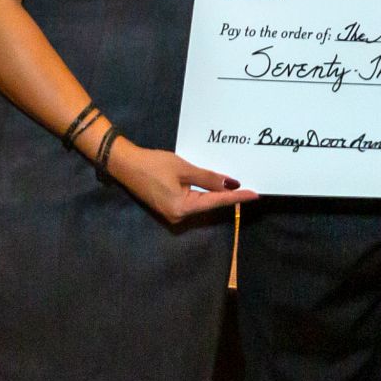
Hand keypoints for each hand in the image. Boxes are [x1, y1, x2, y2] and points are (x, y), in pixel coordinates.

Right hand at [105, 142, 257, 226]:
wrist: (126, 165)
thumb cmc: (153, 165)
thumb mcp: (183, 168)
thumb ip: (207, 178)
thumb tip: (230, 184)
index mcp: (182, 208)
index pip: (216, 202)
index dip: (237, 198)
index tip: (255, 195)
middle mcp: (179, 216)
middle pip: (210, 205)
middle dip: (228, 196)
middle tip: (249, 187)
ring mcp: (173, 213)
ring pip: (202, 203)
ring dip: (216, 194)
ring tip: (236, 185)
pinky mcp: (169, 207)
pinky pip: (192, 201)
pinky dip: (204, 193)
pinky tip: (215, 185)